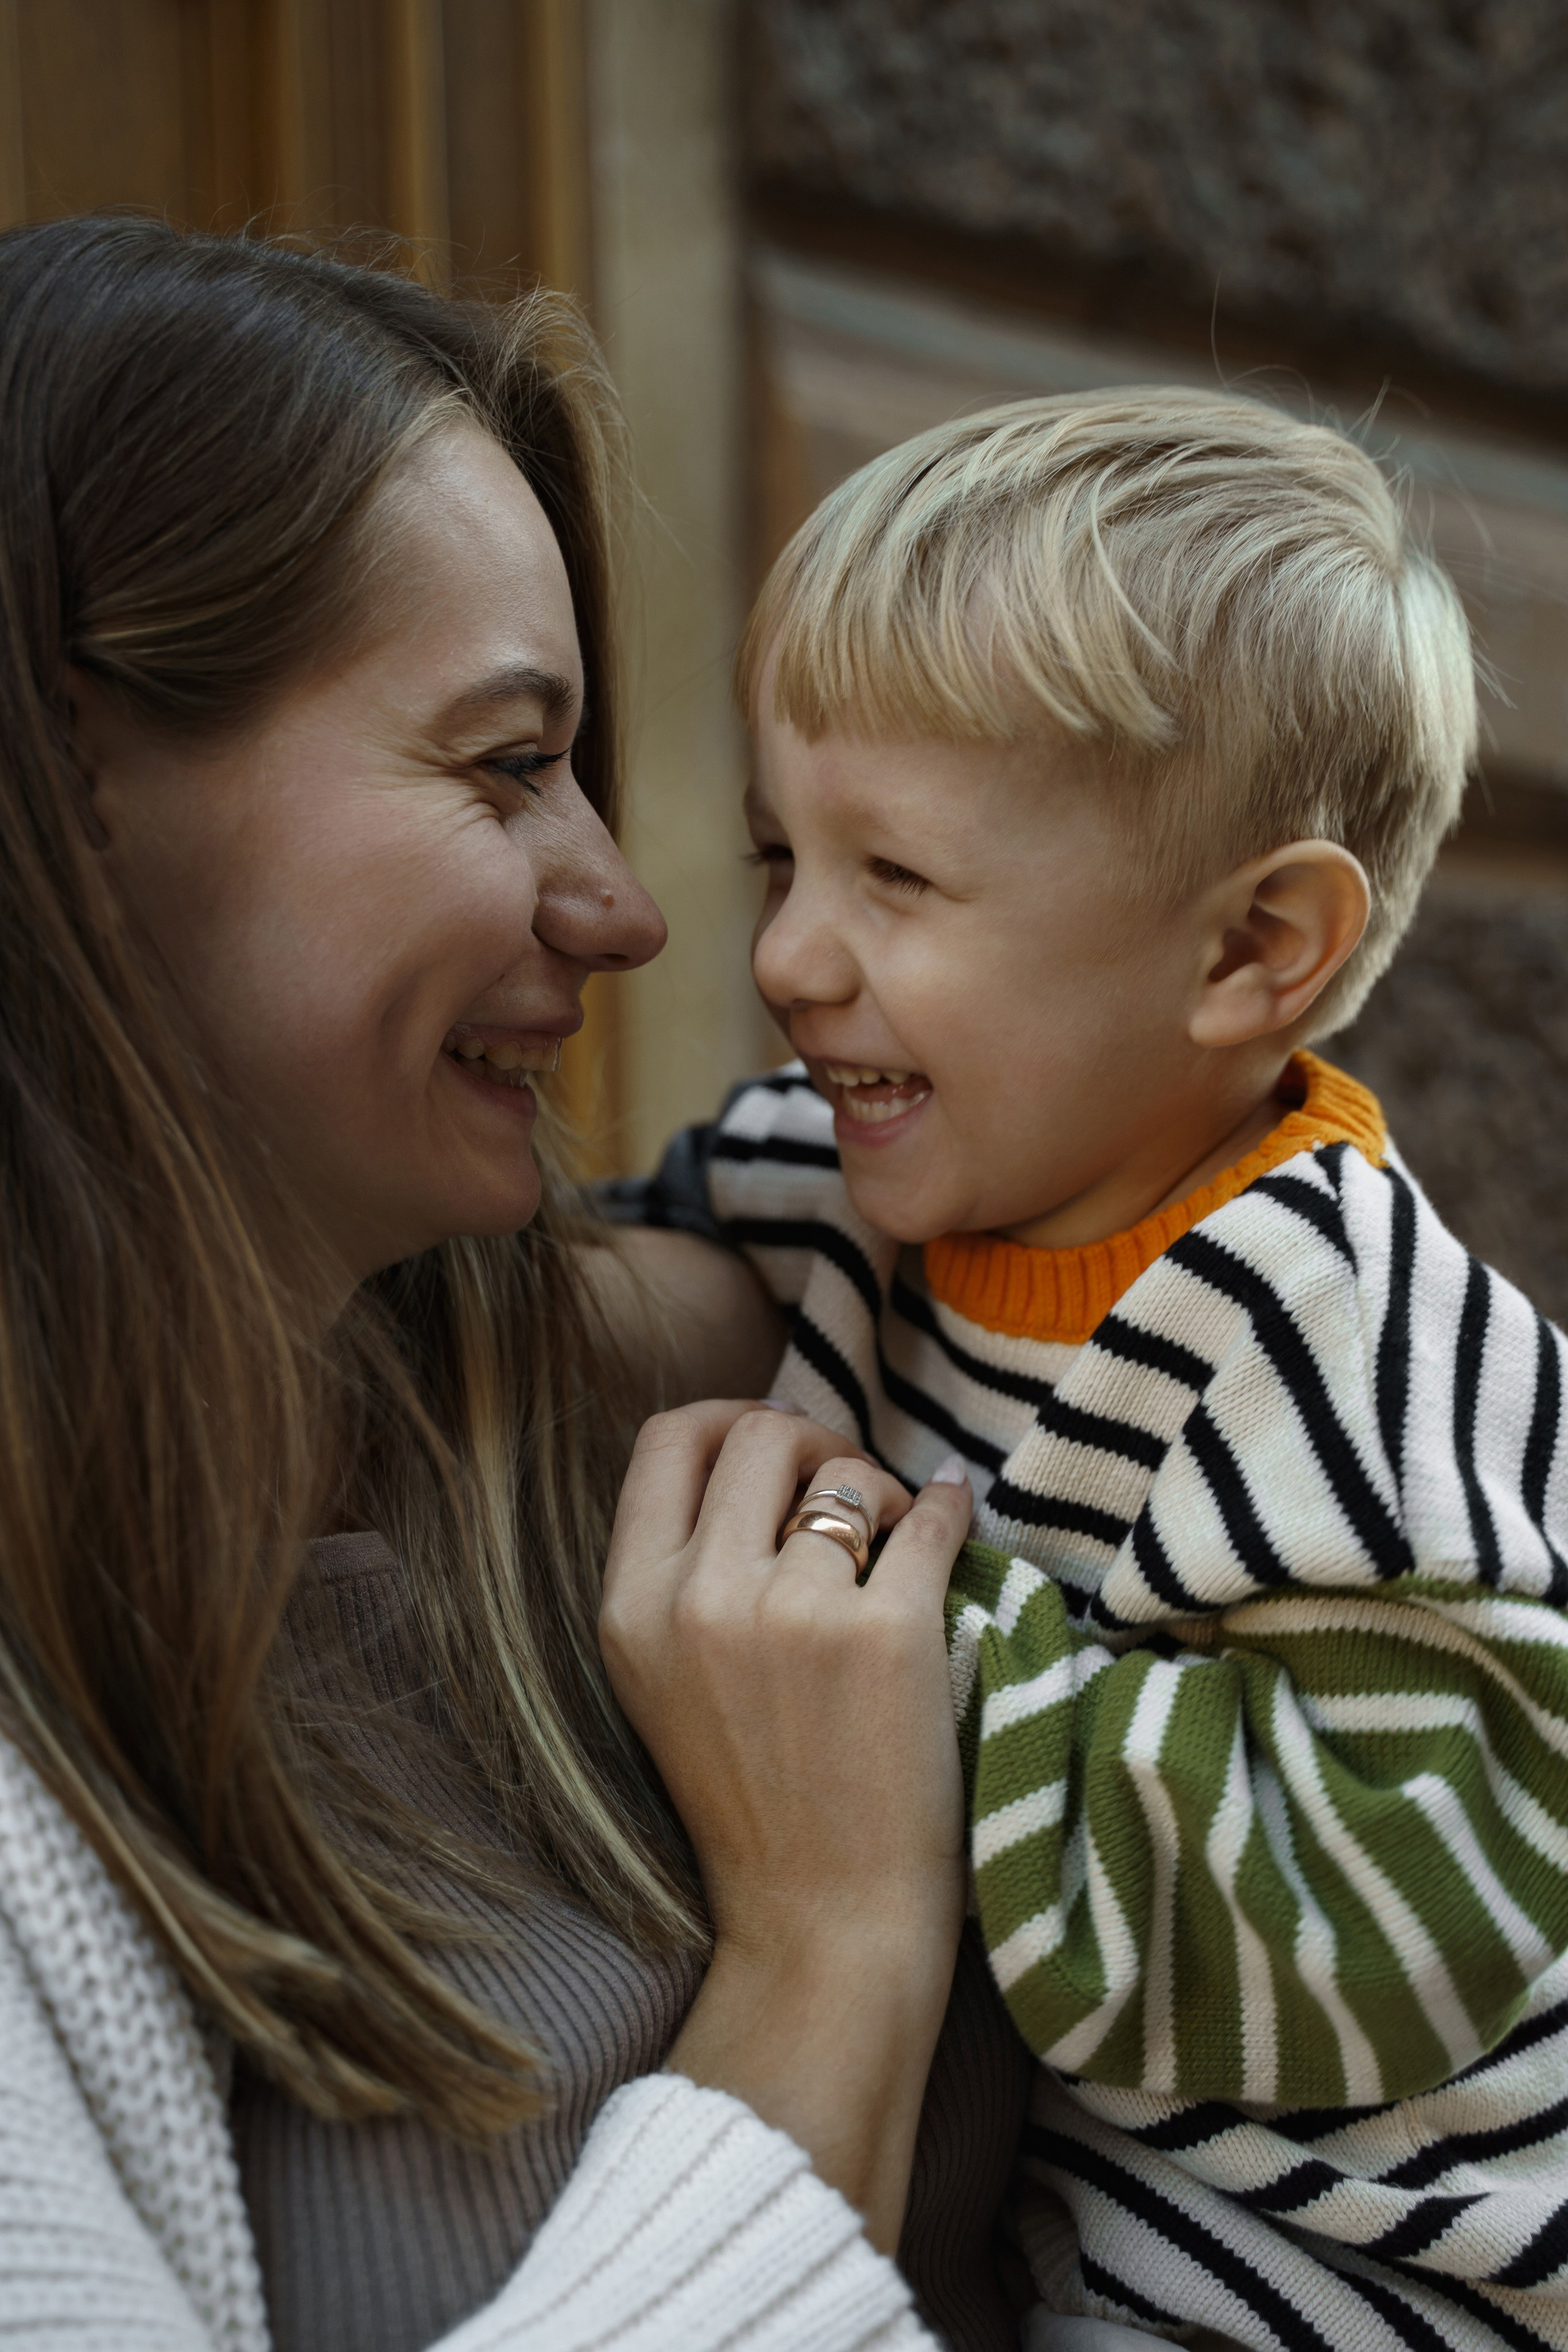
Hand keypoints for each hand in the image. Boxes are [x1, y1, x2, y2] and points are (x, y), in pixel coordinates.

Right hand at [600, 1400, 973, 2246]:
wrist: (822, 1923)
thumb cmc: (752, 1804)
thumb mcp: (664, 1680)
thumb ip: (683, 1571)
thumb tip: (756, 1449)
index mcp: (632, 1607)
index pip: (667, 1438)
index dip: (727, 1420)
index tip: (774, 1450)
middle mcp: (701, 1598)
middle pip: (760, 1432)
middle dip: (815, 1445)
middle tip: (850, 1494)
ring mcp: (795, 1613)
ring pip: (850, 1472)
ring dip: (885, 1492)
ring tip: (897, 1542)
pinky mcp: (889, 1636)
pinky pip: (934, 1517)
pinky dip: (951, 1508)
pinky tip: (954, 1515)